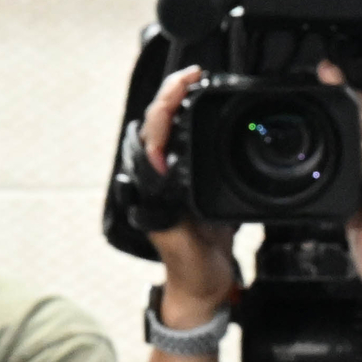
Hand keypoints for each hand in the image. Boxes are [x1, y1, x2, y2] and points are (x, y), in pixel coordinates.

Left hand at [134, 67, 241, 315]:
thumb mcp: (180, 241)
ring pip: (173, 130)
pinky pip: (191, 145)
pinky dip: (197, 122)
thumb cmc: (191, 269)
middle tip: (195, 73)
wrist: (204, 288)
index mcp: (154, 186)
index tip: (186, 82)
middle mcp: (161, 178)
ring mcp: (177, 179)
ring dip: (182, 103)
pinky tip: (208, 110)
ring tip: (198, 82)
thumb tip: (156, 172)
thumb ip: (167, 213)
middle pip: (160, 123)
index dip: (167, 102)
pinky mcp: (194, 183)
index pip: (153, 132)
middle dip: (173, 93)